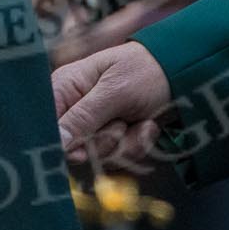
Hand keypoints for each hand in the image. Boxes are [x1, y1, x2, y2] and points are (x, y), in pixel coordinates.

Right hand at [53, 41, 171, 166]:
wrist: (183, 74)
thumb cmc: (144, 71)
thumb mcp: (115, 91)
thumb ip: (84, 117)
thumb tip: (56, 143)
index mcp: (64, 88)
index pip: (45, 124)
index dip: (61, 141)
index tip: (82, 148)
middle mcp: (74, 109)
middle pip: (73, 149)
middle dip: (103, 142)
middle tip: (121, 121)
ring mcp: (94, 126)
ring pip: (97, 157)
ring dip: (125, 143)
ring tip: (137, 118)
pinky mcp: (113, 138)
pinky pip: (118, 158)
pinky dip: (137, 144)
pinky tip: (146, 124)